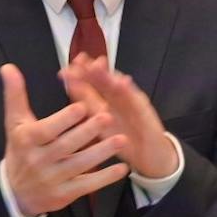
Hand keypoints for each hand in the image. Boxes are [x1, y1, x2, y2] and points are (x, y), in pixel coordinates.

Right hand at [1, 63, 128, 216]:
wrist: (15, 192)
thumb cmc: (20, 149)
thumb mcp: (15, 123)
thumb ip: (15, 95)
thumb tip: (8, 67)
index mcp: (27, 140)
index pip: (47, 129)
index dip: (64, 119)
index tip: (82, 106)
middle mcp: (38, 161)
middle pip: (66, 146)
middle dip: (87, 132)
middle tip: (108, 117)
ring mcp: (52, 180)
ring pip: (80, 165)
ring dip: (101, 153)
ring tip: (121, 139)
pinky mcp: (64, 195)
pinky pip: (87, 185)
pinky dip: (105, 178)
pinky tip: (122, 168)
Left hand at [61, 54, 178, 178]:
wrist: (151, 156)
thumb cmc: (126, 141)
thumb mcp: (101, 128)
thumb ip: (88, 108)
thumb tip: (69, 89)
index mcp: (105, 103)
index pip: (90, 86)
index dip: (78, 77)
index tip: (65, 70)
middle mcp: (118, 99)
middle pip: (103, 81)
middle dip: (91, 70)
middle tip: (80, 60)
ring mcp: (132, 103)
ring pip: (119, 87)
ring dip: (108, 75)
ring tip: (97, 65)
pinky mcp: (144, 112)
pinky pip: (136, 101)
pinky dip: (129, 91)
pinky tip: (123, 83)